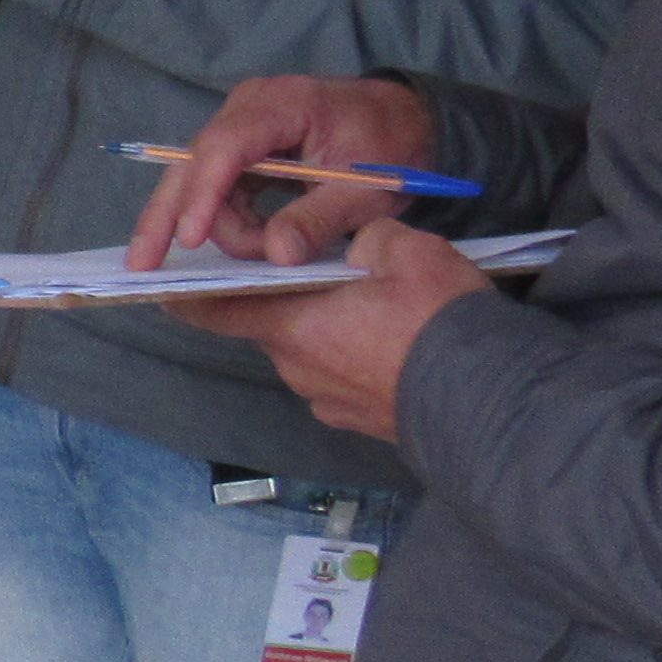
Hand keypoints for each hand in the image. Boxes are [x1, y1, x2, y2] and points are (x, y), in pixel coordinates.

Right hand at [132, 73, 447, 268]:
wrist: (406, 120)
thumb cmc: (391, 146)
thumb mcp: (365, 190)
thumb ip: (319, 219)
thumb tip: (277, 256)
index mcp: (280, 105)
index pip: (224, 147)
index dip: (203, 195)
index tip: (190, 240)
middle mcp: (246, 108)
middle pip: (191, 163)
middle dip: (168, 216)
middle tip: (143, 266)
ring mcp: (241, 125)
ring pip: (200, 180)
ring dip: (218, 225)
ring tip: (264, 251)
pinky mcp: (243, 147)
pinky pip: (217, 185)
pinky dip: (223, 218)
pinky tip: (242, 242)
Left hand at [170, 217, 493, 441]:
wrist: (494, 402)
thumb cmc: (439, 321)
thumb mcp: (405, 251)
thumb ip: (363, 238)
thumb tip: (355, 245)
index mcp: (290, 325)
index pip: (213, 310)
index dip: (188, 294)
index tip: (167, 283)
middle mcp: (296, 369)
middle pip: (270, 326)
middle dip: (285, 301)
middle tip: (319, 275)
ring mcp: (327, 403)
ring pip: (309, 354)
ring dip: (325, 332)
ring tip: (371, 311)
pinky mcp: (359, 424)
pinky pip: (341, 381)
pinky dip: (353, 361)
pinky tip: (393, 348)